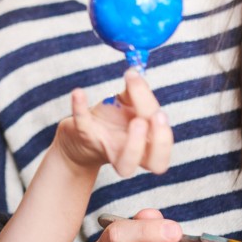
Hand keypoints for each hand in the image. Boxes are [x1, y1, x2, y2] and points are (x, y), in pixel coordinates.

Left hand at [53, 72, 171, 177]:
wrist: (81, 132)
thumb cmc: (113, 119)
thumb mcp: (129, 103)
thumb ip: (137, 91)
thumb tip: (136, 74)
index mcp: (148, 143)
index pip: (162, 141)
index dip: (164, 132)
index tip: (158, 112)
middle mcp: (132, 153)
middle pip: (155, 162)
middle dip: (158, 142)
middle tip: (151, 119)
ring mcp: (108, 149)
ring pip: (126, 167)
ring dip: (134, 145)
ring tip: (136, 122)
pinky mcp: (84, 138)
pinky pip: (82, 126)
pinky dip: (80, 108)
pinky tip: (78, 92)